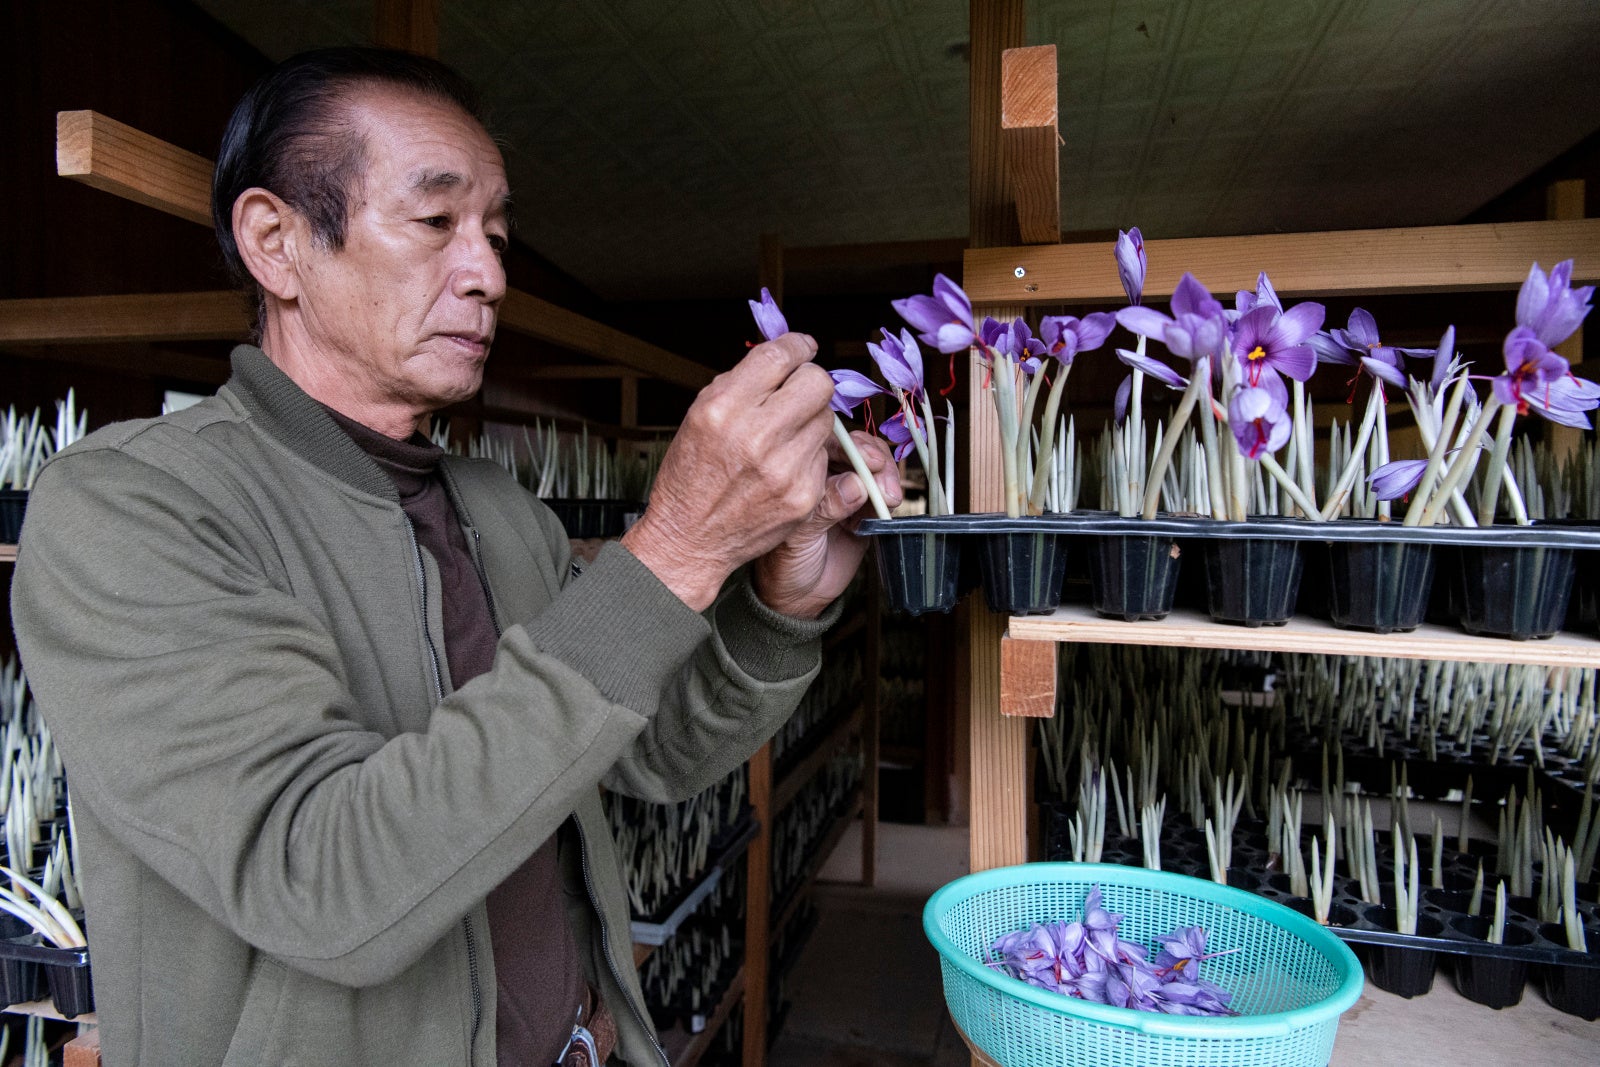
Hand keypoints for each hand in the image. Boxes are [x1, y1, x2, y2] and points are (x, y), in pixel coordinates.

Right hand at [622, 333, 835, 610]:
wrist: (690, 539)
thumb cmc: (691, 476)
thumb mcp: (698, 416)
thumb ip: (740, 384)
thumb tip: (781, 357)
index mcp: (724, 408)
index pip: (779, 357)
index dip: (797, 346)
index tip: (803, 347)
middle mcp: (756, 436)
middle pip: (817, 383)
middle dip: (810, 381)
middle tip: (799, 390)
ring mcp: (785, 469)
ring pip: (826, 420)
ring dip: (809, 420)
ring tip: (784, 435)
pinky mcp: (804, 496)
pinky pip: (823, 457)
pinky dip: (808, 456)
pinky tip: (783, 467)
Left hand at [751, 431, 902, 618]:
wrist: (798, 596)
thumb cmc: (784, 562)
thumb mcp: (799, 535)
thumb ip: (826, 508)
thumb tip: (856, 484)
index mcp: (799, 471)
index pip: (828, 443)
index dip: (853, 446)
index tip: (870, 460)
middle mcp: (824, 474)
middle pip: (857, 449)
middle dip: (876, 461)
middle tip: (884, 484)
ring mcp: (847, 490)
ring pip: (875, 467)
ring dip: (887, 477)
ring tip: (889, 500)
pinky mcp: (866, 508)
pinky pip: (884, 491)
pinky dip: (891, 495)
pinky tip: (888, 509)